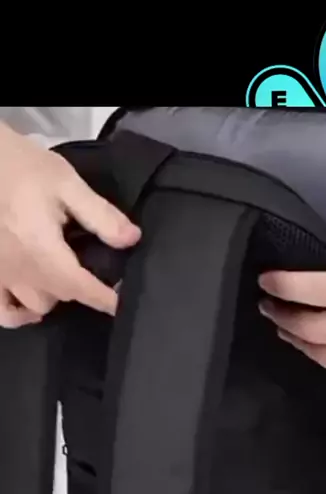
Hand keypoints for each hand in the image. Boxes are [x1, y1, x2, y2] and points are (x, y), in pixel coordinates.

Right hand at [0, 121, 140, 328]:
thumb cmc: (21, 167)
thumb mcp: (66, 183)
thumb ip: (99, 214)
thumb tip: (132, 239)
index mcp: (42, 250)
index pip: (82, 287)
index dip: (106, 299)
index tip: (123, 303)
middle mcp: (21, 271)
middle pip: (62, 296)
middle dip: (83, 289)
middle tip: (95, 272)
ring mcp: (0, 275)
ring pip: (36, 306)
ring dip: (54, 296)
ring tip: (64, 277)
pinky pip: (2, 311)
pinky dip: (18, 314)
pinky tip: (29, 306)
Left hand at [258, 230, 325, 390]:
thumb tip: (304, 256)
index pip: (313, 289)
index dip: (282, 286)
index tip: (265, 282)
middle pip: (311, 329)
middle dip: (282, 317)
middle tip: (270, 307)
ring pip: (322, 357)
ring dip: (299, 342)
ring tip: (289, 328)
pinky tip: (321, 349)